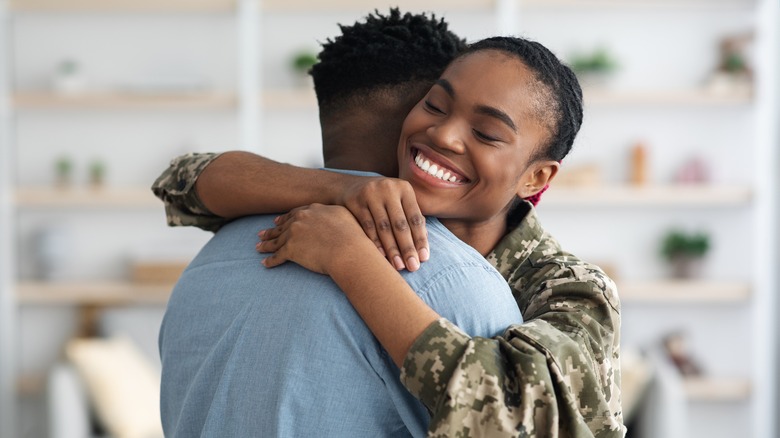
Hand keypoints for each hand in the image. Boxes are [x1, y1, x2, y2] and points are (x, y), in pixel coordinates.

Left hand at [256, 204, 377, 274]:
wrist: (348, 250)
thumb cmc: (353, 237)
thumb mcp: (346, 217)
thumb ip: (336, 215)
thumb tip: (337, 219)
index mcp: (314, 209)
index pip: (297, 213)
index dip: (287, 218)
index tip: (279, 221)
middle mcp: (301, 219)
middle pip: (283, 225)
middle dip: (272, 230)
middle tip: (263, 232)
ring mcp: (294, 234)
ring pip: (276, 239)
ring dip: (266, 243)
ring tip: (258, 246)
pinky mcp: (290, 250)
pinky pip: (277, 256)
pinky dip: (270, 260)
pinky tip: (264, 263)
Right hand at [337, 177, 427, 271]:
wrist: (350, 186)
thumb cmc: (384, 199)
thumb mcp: (399, 201)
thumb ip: (411, 219)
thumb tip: (424, 245)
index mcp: (405, 189)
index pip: (415, 218)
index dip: (420, 239)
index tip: (424, 258)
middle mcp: (389, 189)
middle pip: (400, 224)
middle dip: (407, 247)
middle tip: (413, 266)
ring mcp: (371, 194)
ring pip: (383, 227)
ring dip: (392, 249)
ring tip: (398, 265)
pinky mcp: (356, 202)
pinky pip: (367, 226)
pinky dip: (375, 242)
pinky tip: (381, 256)